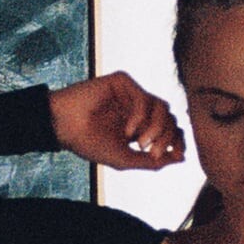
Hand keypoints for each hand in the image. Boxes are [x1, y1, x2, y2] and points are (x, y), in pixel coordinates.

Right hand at [49, 72, 185, 170]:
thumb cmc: (89, 143)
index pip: (170, 129)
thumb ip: (152, 161)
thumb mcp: (125, 159)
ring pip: (162, 106)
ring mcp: (131, 94)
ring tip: (141, 142)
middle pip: (170, 118)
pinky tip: (128, 130)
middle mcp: (139, 108)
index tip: (179, 155)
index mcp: (141, 125)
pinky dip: (140, 116)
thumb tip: (181, 159)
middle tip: (152, 153)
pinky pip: (143, 96)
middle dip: (166, 137)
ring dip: (156, 127)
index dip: (178, 141)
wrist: (63, 128)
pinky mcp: (122, 82)